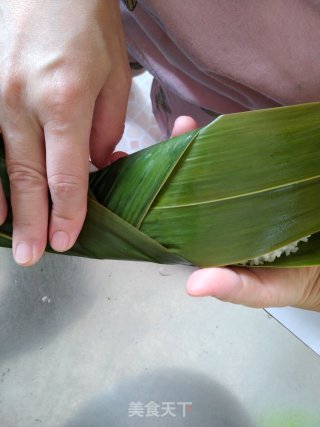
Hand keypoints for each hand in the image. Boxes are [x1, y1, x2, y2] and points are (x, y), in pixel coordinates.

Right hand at [0, 0, 130, 264]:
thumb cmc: (86, 19)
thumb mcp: (114, 73)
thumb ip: (106, 126)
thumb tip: (97, 163)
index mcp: (64, 100)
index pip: (67, 174)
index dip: (68, 212)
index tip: (67, 239)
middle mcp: (22, 102)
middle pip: (29, 177)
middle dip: (34, 221)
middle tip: (34, 257)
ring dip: (6, 205)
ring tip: (10, 238)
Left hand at [171, 116, 319, 311]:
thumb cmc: (287, 282)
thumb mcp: (259, 290)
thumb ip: (231, 287)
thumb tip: (193, 286)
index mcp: (212, 233)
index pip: (183, 208)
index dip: (167, 187)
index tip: (155, 163)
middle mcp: (224, 208)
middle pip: (199, 179)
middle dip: (185, 153)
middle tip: (181, 128)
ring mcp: (248, 192)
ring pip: (224, 164)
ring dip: (211, 142)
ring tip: (196, 123)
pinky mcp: (273, 180)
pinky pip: (256, 159)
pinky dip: (246, 142)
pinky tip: (239, 129)